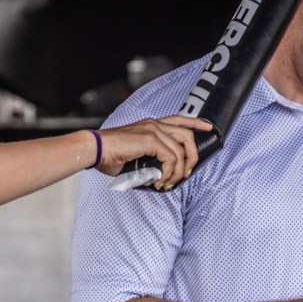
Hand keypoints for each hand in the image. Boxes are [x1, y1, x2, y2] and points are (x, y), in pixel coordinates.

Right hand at [94, 116, 213, 188]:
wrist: (94, 149)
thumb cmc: (108, 155)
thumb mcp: (134, 157)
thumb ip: (149, 162)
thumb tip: (159, 177)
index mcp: (150, 124)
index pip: (179, 119)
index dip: (196, 122)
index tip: (207, 127)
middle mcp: (153, 124)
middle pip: (187, 134)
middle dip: (193, 155)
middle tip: (186, 173)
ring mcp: (153, 130)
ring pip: (182, 148)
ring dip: (180, 169)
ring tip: (169, 182)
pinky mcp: (150, 139)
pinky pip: (171, 157)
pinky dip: (169, 172)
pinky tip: (159, 181)